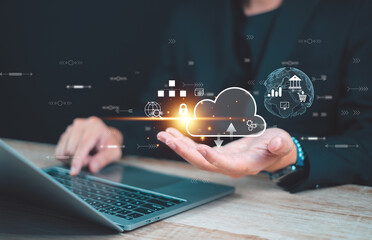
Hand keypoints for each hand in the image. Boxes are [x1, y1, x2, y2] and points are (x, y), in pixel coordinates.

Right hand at [55, 116, 122, 175]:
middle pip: (70, 150)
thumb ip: (105, 159)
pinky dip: (67, 158)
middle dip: (79, 160)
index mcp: (95, 126)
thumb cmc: (109, 145)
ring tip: (86, 156)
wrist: (105, 137)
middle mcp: (81, 124)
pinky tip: (78, 155)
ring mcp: (71, 128)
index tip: (74, 172)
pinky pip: (59, 153)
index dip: (78, 160)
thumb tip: (92, 167)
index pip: (83, 145)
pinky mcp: (64, 135)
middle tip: (91, 159)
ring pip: (63, 152)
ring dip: (73, 160)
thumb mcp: (114, 152)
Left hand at [157, 128, 296, 177]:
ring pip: (196, 157)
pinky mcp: (217, 155)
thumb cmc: (278, 146)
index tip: (202, 149)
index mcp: (247, 164)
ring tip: (164, 135)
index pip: (229, 165)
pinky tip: (173, 134)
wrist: (272, 150)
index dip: (215, 159)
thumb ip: (280, 145)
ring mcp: (221, 161)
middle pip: (204, 163)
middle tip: (169, 139)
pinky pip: (197, 150)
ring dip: (179, 146)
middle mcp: (230, 166)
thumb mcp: (283, 143)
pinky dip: (184, 142)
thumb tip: (277, 143)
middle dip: (186, 152)